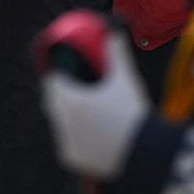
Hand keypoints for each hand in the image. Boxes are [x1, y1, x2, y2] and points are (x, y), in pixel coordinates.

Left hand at [41, 31, 148, 179]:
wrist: (142, 152)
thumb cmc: (132, 113)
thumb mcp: (125, 79)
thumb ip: (116, 54)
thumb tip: (114, 34)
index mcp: (71, 99)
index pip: (52, 83)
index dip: (58, 77)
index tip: (66, 75)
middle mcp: (63, 121)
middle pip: (53, 104)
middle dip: (61, 97)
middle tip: (77, 93)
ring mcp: (66, 141)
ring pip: (60, 124)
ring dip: (68, 118)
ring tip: (88, 115)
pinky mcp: (72, 159)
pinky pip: (68, 144)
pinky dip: (76, 139)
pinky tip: (91, 136)